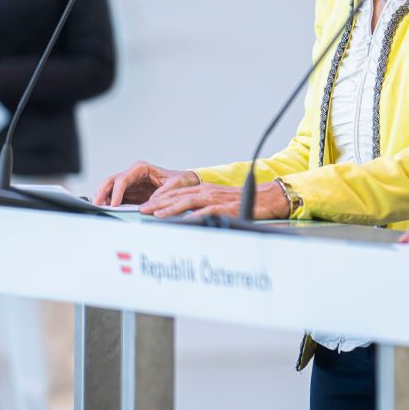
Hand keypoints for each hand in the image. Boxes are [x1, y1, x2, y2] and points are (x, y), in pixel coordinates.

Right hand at [94, 162, 197, 206]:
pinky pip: (116, 198)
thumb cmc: (181, 180)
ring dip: (103, 199)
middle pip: (111, 181)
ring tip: (100, 210)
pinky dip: (110, 204)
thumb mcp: (176, 185)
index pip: (123, 179)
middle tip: (97, 206)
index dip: (116, 191)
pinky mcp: (130, 194)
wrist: (186, 183)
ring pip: (110, 189)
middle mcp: (133, 175)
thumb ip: (164, 193)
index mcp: (141, 169)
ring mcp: (130, 185)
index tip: (114, 204)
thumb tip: (150, 203)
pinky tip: (108, 212)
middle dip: (102, 192)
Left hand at [139, 177, 288, 219]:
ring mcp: (215, 198)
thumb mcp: (219, 202)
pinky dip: (192, 216)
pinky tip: (181, 220)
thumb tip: (185, 218)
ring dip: (169, 208)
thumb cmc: (243, 202)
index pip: (176, 193)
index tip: (145, 206)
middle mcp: (207, 191)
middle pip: (177, 196)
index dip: (159, 199)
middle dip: (157, 203)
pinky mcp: (225, 207)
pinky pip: (205, 211)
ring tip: (155, 214)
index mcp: (204, 189)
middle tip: (142, 210)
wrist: (266, 199)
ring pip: (187, 201)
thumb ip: (202, 207)